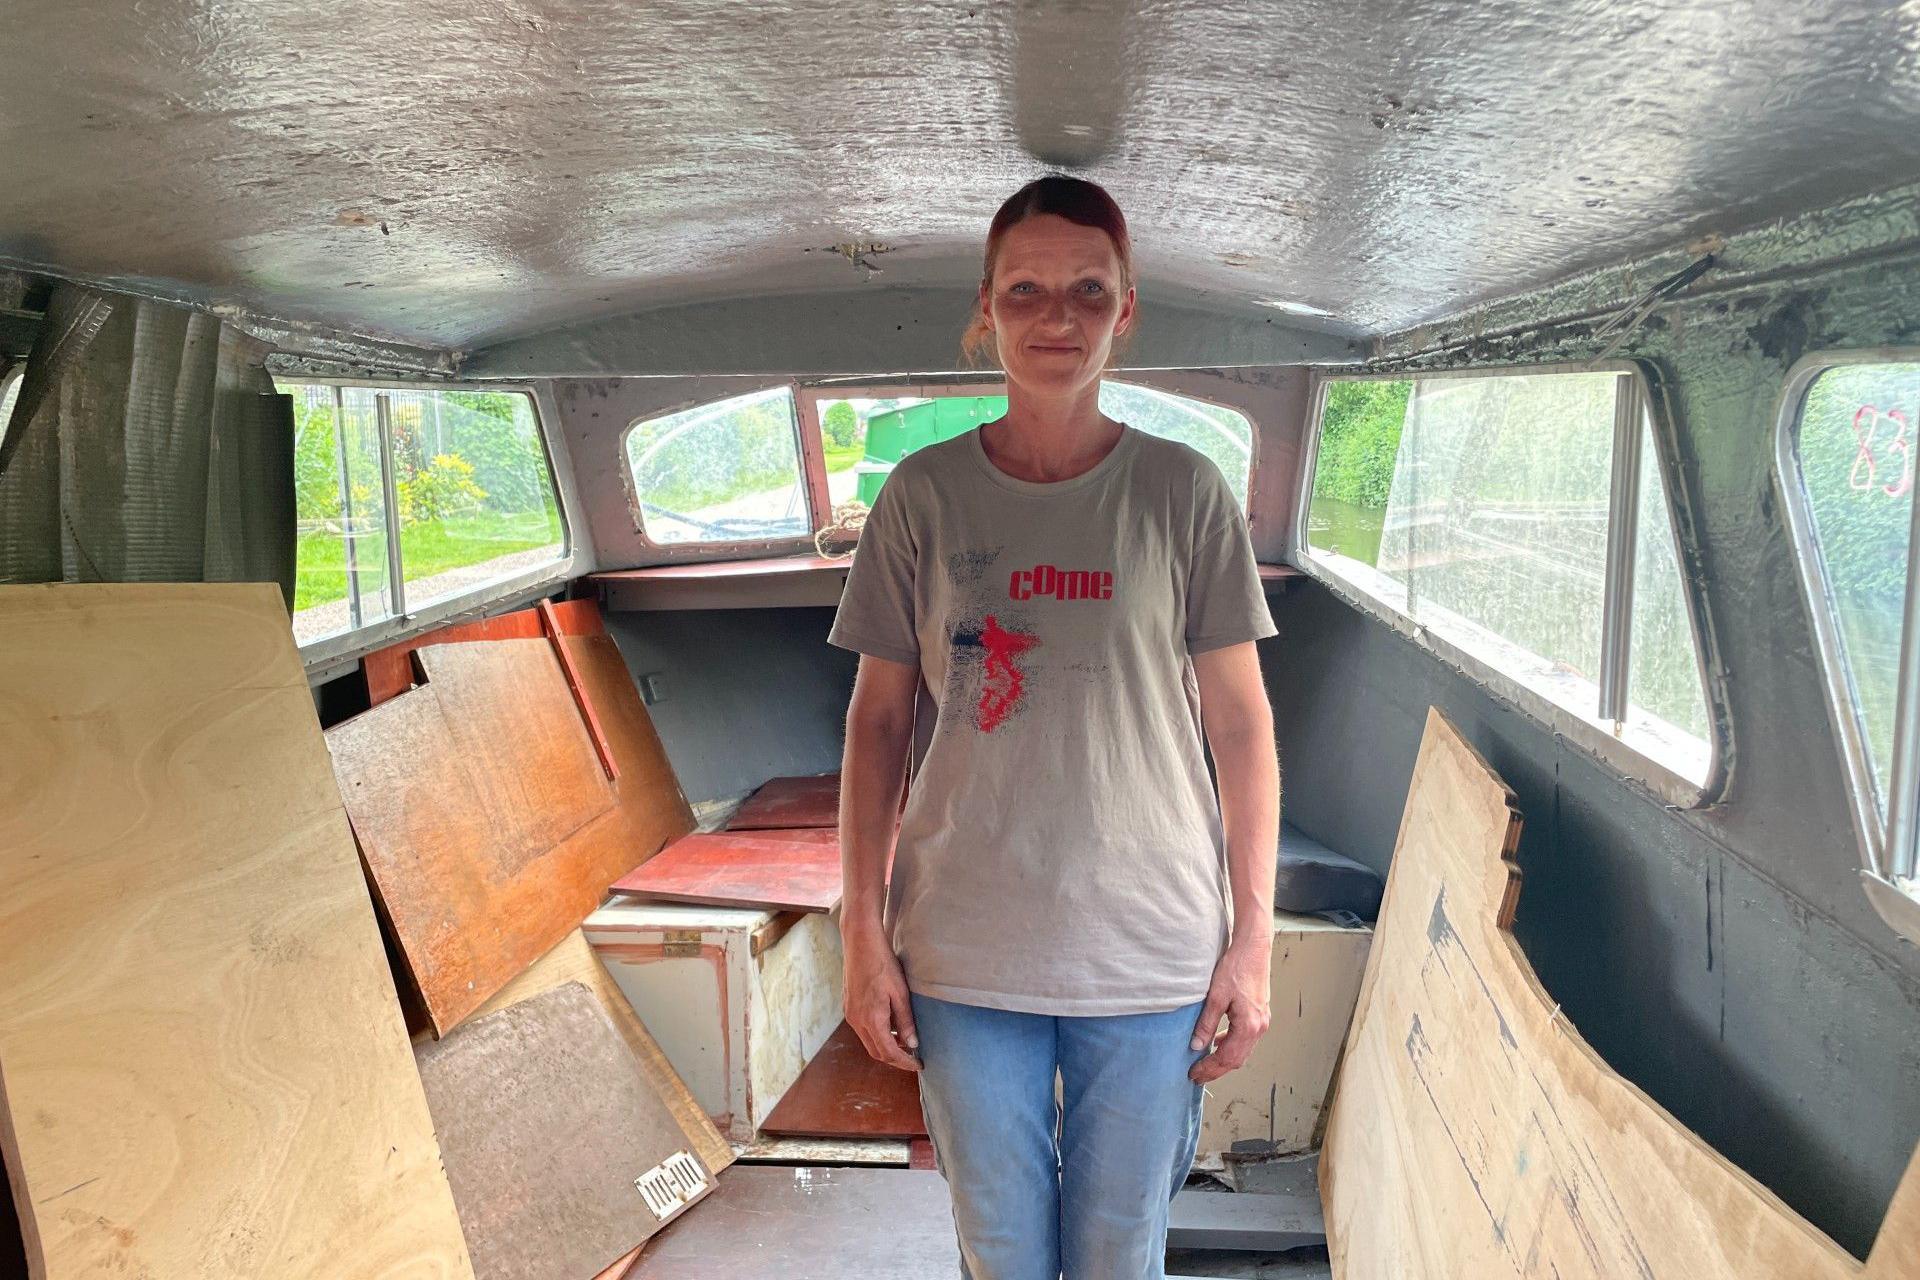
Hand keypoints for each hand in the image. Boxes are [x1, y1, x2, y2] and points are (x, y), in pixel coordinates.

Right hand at [843, 926, 920, 1072]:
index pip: (889, 1053)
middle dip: (895, 1059)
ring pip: (869, 1042)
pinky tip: (891, 1026)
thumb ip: (905, 1021)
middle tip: (914, 1058)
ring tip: (906, 1042)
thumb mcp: (901, 993)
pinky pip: (864, 1030)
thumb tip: (912, 1044)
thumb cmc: (883, 964)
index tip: (919, 1065)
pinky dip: (878, 1035)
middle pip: (876, 1052)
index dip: (905, 1062)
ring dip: (886, 1046)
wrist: (860, 943)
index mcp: (871, 1019)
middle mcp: (857, 1021)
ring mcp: (851, 1015)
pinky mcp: (849, 1007)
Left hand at [1189, 935, 1271, 1083]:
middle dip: (1216, 1070)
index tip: (1194, 1074)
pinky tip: (1218, 1043)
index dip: (1209, 1069)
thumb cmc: (1236, 968)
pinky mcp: (1260, 1015)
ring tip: (1204, 1064)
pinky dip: (1231, 1046)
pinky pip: (1245, 1040)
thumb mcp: (1216, 997)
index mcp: (1249, 1026)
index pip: (1227, 1058)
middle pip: (1237, 1060)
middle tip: (1197, 1076)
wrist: (1253, 948)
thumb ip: (1206, 1024)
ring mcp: (1262, 1022)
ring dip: (1224, 1060)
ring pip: (1242, 1052)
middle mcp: (1259, 1028)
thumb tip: (1196, 1045)